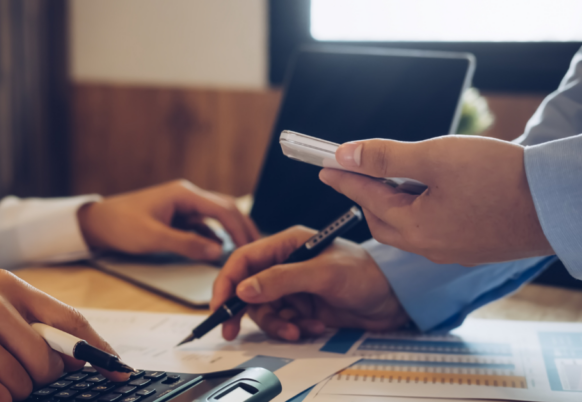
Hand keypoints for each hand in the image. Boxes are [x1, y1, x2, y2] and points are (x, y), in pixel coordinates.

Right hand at [0, 270, 127, 401]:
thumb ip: (33, 330)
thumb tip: (81, 361)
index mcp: (7, 285)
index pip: (69, 320)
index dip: (98, 350)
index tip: (119, 370)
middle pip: (49, 360)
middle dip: (36, 380)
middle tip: (3, 374)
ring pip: (23, 383)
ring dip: (6, 392)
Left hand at [78, 180, 259, 260]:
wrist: (98, 223)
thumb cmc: (121, 225)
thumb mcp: (154, 238)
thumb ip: (187, 244)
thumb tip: (218, 250)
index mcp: (184, 194)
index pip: (222, 208)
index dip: (240, 227)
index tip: (251, 246)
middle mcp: (187, 196)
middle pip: (225, 208)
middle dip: (242, 227)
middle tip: (257, 248)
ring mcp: (183, 206)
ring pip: (216, 216)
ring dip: (231, 231)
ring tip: (245, 250)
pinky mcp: (177, 217)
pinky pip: (203, 225)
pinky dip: (215, 235)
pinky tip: (221, 249)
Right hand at [211, 226, 408, 341]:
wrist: (396, 299)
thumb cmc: (366, 273)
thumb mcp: (322, 273)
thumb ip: (281, 280)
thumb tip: (245, 289)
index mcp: (286, 244)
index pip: (243, 260)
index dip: (226, 282)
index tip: (219, 305)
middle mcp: (285, 264)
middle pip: (247, 288)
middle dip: (244, 310)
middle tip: (232, 330)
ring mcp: (293, 287)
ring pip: (263, 309)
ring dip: (275, 323)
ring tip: (295, 328)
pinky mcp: (302, 307)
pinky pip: (282, 321)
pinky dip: (292, 328)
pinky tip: (313, 327)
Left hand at [318, 136, 553, 264]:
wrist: (560, 203)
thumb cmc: (500, 178)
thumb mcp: (436, 158)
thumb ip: (386, 158)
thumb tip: (347, 155)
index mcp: (415, 228)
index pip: (366, 198)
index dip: (344, 177)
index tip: (324, 165)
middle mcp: (429, 247)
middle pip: (382, 219)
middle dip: (368, 194)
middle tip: (361, 169)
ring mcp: (452, 251)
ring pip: (408, 226)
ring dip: (396, 201)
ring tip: (402, 176)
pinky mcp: (471, 247)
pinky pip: (432, 230)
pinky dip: (421, 209)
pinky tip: (434, 191)